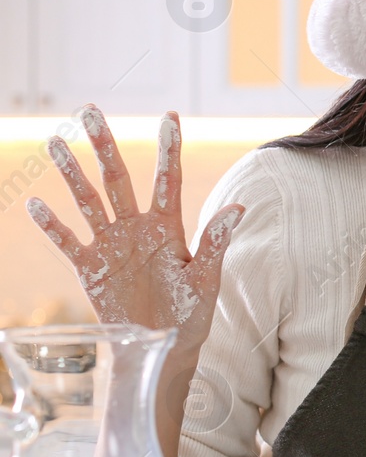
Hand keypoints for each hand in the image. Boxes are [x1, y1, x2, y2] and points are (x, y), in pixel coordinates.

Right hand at [27, 106, 242, 361]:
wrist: (164, 347)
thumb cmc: (191, 313)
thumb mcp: (207, 278)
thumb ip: (215, 243)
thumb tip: (239, 208)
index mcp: (168, 227)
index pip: (167, 179)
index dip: (168, 148)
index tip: (170, 116)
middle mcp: (136, 228)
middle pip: (117, 178)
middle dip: (104, 144)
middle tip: (88, 110)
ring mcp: (110, 245)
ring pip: (88, 200)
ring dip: (72, 173)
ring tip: (57, 142)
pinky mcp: (90, 268)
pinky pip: (67, 241)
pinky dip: (51, 225)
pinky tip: (36, 204)